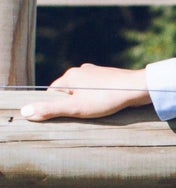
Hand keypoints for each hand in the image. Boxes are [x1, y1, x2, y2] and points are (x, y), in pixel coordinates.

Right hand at [21, 64, 151, 120]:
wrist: (138, 88)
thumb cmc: (106, 99)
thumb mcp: (75, 108)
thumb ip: (51, 110)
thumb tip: (25, 112)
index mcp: (69, 76)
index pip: (53, 93)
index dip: (57, 107)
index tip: (66, 118)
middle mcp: (81, 70)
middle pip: (68, 91)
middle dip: (72, 104)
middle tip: (82, 117)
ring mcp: (96, 72)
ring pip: (83, 90)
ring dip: (86, 102)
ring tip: (96, 112)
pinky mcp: (109, 76)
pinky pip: (97, 89)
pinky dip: (98, 98)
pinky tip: (106, 106)